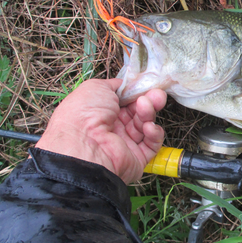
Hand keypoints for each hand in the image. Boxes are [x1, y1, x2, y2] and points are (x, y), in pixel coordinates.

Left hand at [35, 78, 166, 183]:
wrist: (84, 144)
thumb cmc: (85, 113)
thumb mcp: (97, 87)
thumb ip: (116, 85)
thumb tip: (128, 86)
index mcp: (101, 111)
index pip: (126, 100)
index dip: (138, 92)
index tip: (148, 86)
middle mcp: (113, 127)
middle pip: (138, 111)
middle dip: (149, 101)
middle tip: (157, 95)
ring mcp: (125, 142)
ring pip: (145, 124)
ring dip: (149, 113)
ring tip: (146, 107)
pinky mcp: (137, 157)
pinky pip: (151, 143)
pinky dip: (153, 133)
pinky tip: (148, 126)